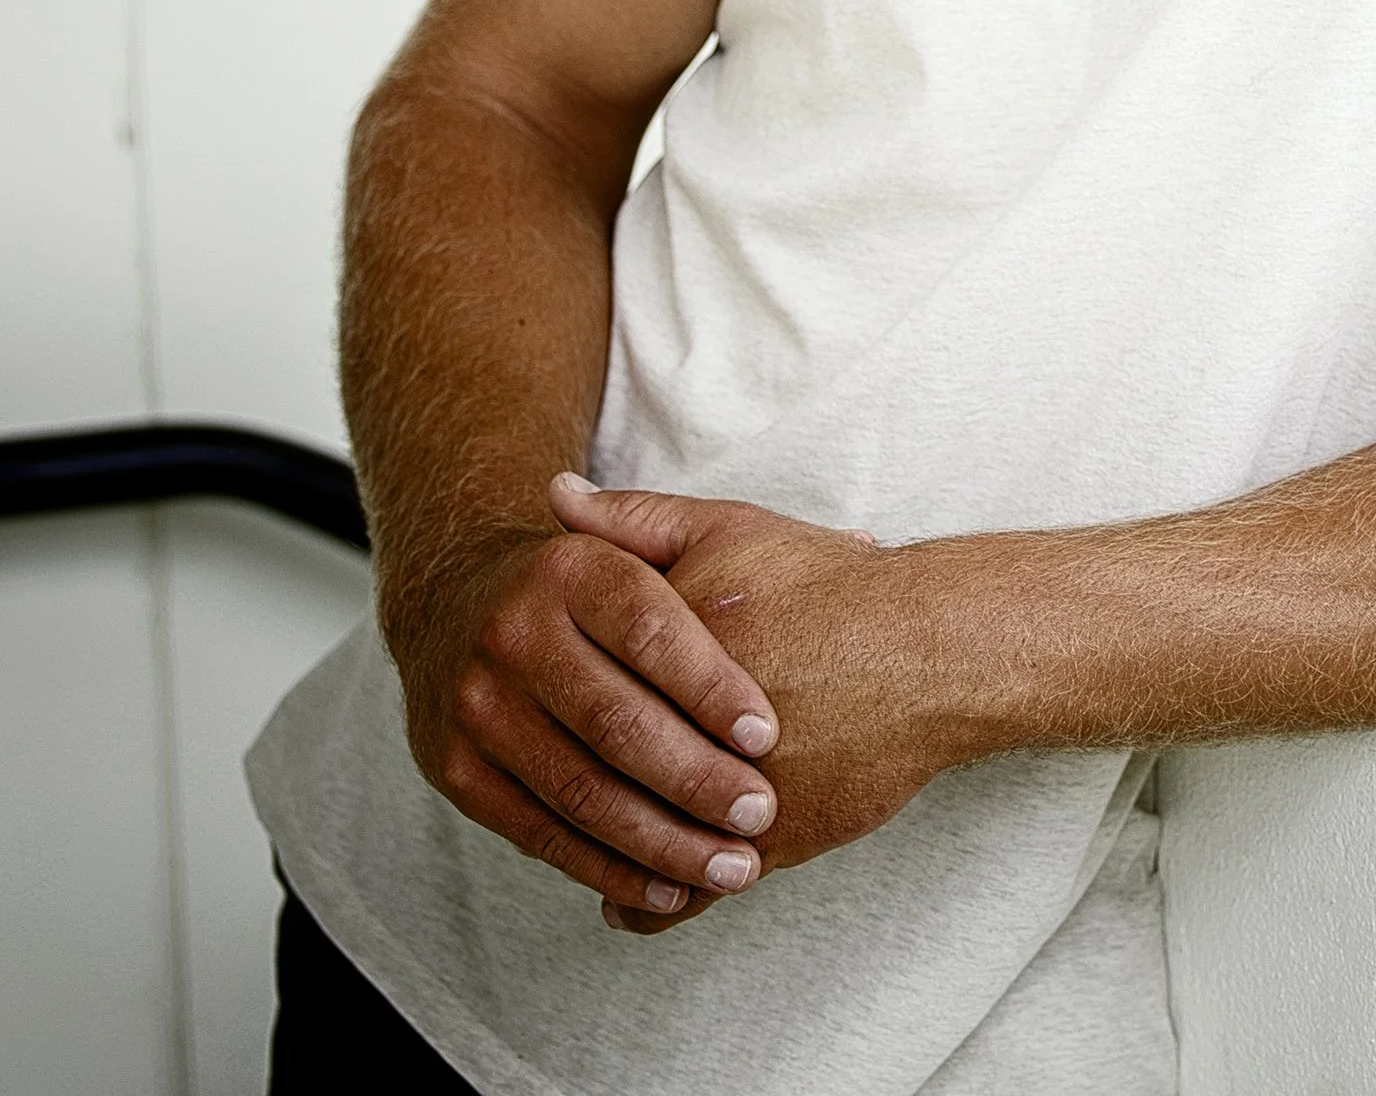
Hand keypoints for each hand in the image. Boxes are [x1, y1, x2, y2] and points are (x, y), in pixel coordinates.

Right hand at [384, 504, 787, 926]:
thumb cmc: (585, 585)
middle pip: (616, 719)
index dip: (711, 688)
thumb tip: (862, 544)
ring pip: (581, 788)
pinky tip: (670, 889)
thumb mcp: (645, 547)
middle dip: (695, 778)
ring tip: (735, 867)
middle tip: (760, 814)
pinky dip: (608, 867)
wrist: (456, 607)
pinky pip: (541, 831)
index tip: (769, 735)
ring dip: (662, 841)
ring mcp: (479, 704)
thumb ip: (738, 556)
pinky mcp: (458, 771)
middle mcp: (514, 631)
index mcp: (569, 568)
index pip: (651, 630)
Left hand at [548, 479, 958, 933]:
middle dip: (563, 778)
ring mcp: (722, 792)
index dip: (547, 701)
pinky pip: (687, 893)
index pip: (571, 688)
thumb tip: (554, 496)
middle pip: (595, 769)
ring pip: (634, 841)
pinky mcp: (765, 842)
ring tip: (584, 848)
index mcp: (660, 645)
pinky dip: (653, 904)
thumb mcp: (729, 530)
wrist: (927, 647)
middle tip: (539, 779)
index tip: (532, 706)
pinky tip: (629, 900)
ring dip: (605, 851)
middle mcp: (683, 724)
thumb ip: (634, 520)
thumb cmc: (829, 584)